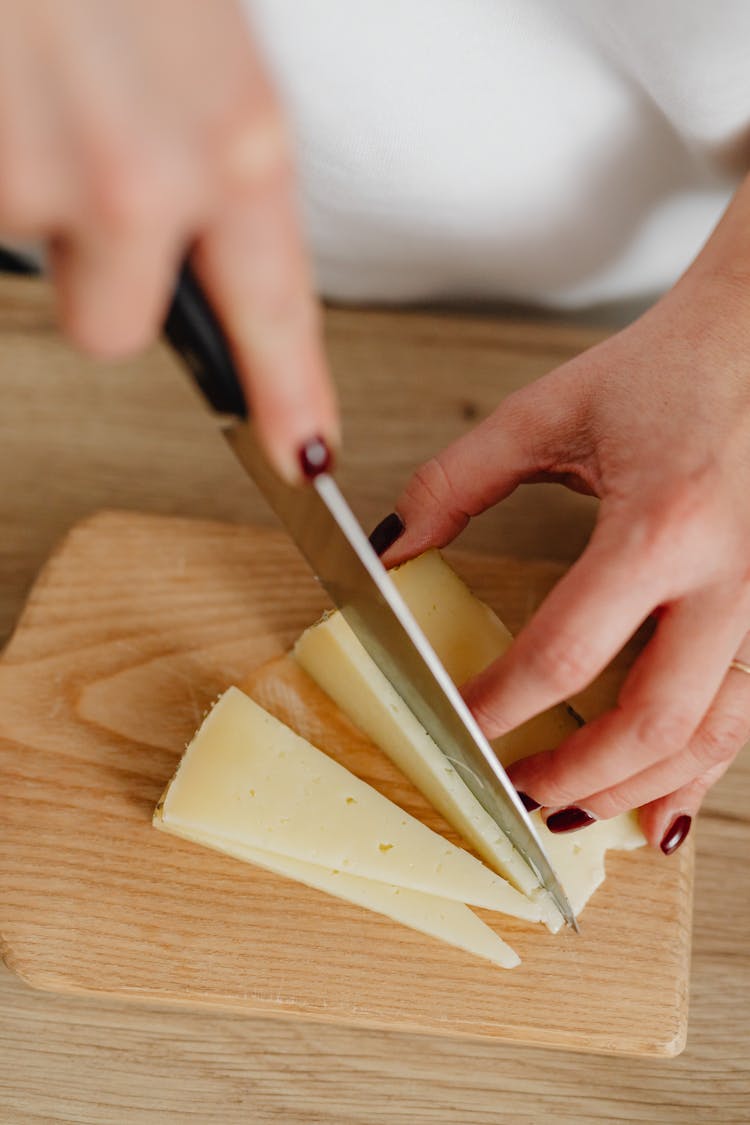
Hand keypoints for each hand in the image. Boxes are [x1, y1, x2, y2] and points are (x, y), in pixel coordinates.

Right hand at [0, 0, 336, 481]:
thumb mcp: (186, 25)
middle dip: (89, 262)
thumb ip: (201, 136)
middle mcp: (144, 177)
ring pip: (32, 252)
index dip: (290, 395)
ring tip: (21, 74)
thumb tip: (184, 230)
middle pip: (116, 323)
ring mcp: (39, 181)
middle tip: (66, 145)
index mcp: (232, 129)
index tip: (306, 457)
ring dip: (21, 185)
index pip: (276, 308)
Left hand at [375, 186, 749, 852]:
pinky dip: (706, 766)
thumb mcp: (547, 415)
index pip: (562, 654)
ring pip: (716, 735)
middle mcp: (732, 576)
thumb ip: (455, 483)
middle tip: (516, 793)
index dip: (497, 706)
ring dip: (642, 788)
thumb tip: (388, 548)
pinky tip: (669, 798)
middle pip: (651, 721)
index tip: (454, 723)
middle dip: (575, 776)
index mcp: (660, 526)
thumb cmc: (666, 369)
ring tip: (580, 812)